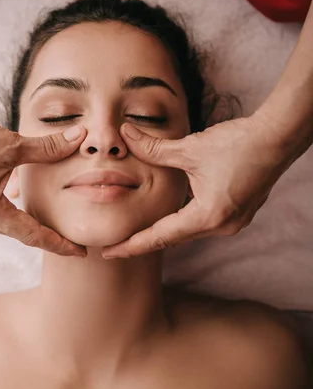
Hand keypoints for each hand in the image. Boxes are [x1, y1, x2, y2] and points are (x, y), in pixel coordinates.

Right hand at [0, 93, 86, 256]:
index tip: (79, 251)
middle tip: (69, 236)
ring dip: (22, 219)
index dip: (58, 244)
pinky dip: (4, 209)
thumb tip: (81, 138)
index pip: (31, 235)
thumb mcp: (11, 144)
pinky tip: (14, 195)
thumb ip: (48, 148)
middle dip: (43, 233)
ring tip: (46, 216)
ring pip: (1, 223)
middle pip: (16, 232)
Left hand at [102, 115, 290, 258]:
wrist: (277, 138)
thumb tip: (125, 136)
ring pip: (190, 231)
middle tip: (116, 244)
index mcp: (208, 216)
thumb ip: (154, 149)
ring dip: (166, 229)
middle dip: (145, 240)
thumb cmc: (238, 143)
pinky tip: (172, 213)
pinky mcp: (239, 213)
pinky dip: (185, 220)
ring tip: (139, 230)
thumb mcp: (191, 148)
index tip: (109, 252)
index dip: (132, 245)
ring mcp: (234, 222)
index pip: (161, 237)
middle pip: (174, 238)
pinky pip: (205, 223)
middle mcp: (222, 226)